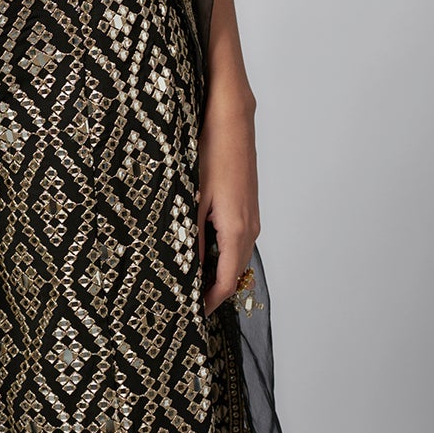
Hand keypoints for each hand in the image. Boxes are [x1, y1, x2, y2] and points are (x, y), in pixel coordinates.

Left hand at [196, 90, 259, 317]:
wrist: (231, 117)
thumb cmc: (211, 151)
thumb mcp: (193, 197)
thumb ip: (192, 236)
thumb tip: (186, 269)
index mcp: (237, 230)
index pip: (227, 283)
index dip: (208, 303)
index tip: (188, 315)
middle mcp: (250, 227)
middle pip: (233, 273)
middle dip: (210, 290)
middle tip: (182, 299)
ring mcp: (252, 215)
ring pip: (235, 255)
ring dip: (215, 270)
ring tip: (186, 276)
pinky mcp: (247, 204)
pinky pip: (236, 238)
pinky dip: (220, 251)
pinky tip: (198, 245)